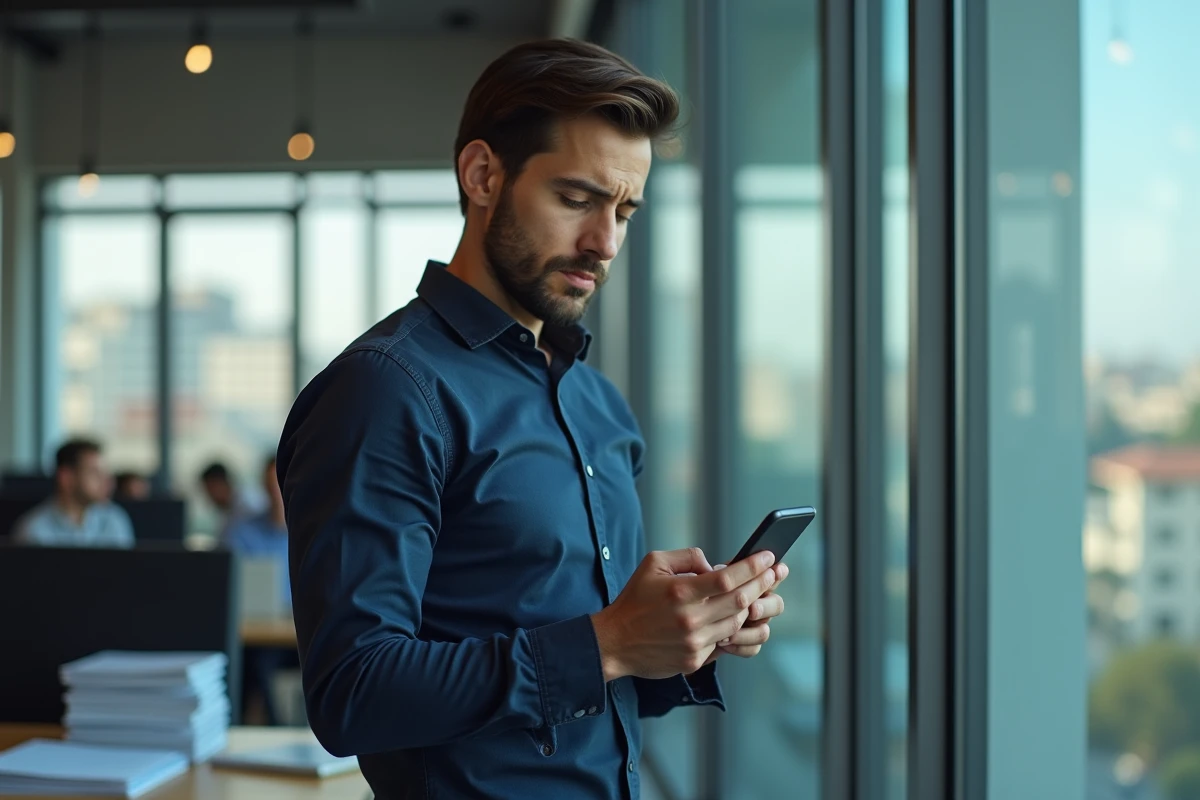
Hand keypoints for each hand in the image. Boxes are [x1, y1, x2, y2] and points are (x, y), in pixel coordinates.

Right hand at [591, 548, 777, 680]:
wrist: (615, 642)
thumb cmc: (634, 599)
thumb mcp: (654, 563)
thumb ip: (688, 557)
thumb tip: (716, 565)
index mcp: (680, 592)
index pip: (727, 578)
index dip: (752, 566)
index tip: (767, 556)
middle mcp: (689, 618)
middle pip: (740, 601)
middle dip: (762, 584)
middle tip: (775, 572)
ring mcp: (694, 642)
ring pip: (736, 623)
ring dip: (749, 607)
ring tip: (756, 593)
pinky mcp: (694, 660)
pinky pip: (723, 642)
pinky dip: (731, 627)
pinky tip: (734, 616)